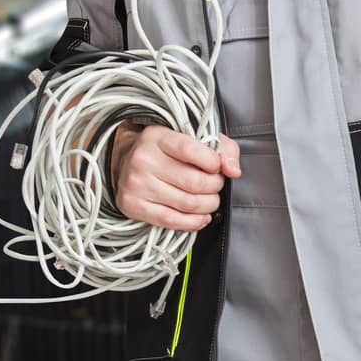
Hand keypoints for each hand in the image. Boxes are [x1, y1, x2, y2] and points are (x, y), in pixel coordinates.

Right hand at [110, 124, 240, 230]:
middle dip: (214, 187)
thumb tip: (233, 170)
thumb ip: (222, 148)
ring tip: (209, 199)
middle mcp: (143, 160)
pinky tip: (201, 216)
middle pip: (195, 183)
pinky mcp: (133, 205)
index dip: (213, 163)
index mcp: (157, 137)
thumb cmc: (168, 151)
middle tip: (214, 185)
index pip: (191, 151)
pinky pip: (173, 221)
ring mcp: (136, 184)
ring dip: (208, 206)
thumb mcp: (194, 138)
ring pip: (188, 204)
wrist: (127, 161)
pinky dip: (195, 222)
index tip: (216, 167)